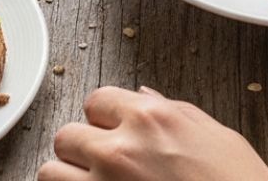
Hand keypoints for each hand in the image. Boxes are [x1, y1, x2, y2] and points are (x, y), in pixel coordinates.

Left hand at [38, 86, 267, 180]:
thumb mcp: (217, 136)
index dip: (103, 116)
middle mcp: (120, 150)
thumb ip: (173, 111)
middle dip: (81, 148)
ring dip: (66, 178)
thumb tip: (144, 95)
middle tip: (99, 164)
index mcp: (151, 120)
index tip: (111, 130)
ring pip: (50, 173)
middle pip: (67, 135)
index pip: (96, 100)